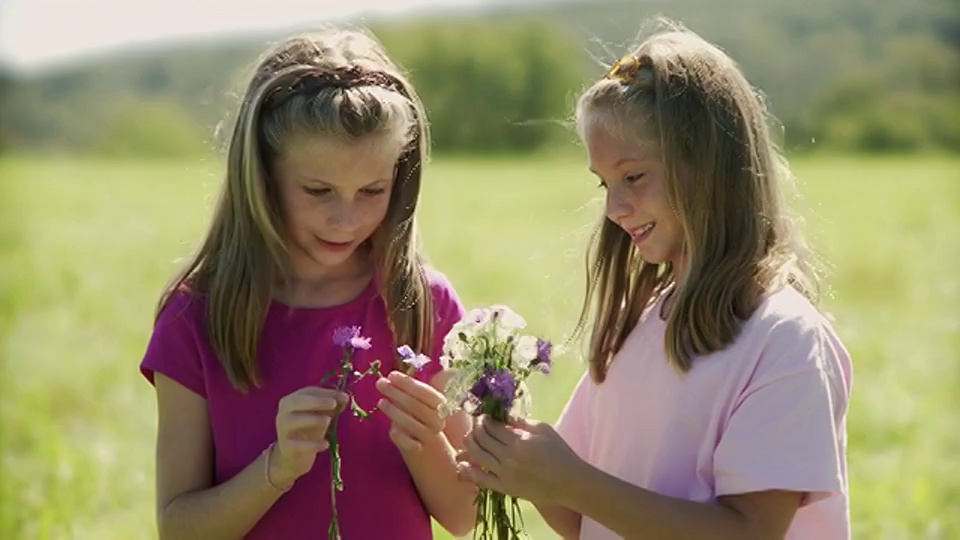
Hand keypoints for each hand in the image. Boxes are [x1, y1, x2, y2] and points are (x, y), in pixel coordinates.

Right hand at [272, 387, 347, 487]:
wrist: (293, 457)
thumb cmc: (308, 430)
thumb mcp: (320, 415)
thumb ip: (332, 405)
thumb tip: (345, 397)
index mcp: (291, 400)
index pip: (308, 391)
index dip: (325, 393)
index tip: (342, 396)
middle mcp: (283, 413)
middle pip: (296, 402)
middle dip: (316, 401)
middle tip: (333, 404)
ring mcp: (283, 430)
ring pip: (293, 421)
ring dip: (312, 419)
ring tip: (328, 420)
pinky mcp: (286, 447)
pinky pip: (298, 445)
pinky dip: (313, 444)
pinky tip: (326, 444)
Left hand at [376, 371, 445, 453]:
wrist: (435, 461)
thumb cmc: (424, 428)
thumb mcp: (423, 410)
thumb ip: (412, 396)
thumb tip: (391, 379)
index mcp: (442, 408)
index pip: (427, 393)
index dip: (409, 383)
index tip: (392, 375)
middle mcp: (438, 423)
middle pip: (419, 406)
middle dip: (398, 393)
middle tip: (380, 383)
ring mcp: (429, 439)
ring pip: (413, 424)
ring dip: (395, 412)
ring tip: (381, 402)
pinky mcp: (420, 454)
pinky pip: (410, 444)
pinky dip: (401, 436)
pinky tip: (391, 430)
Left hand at [457, 415, 582, 503]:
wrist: (569, 482)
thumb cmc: (560, 452)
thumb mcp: (543, 429)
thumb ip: (521, 421)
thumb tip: (503, 414)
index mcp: (519, 441)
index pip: (492, 426)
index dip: (484, 418)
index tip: (483, 415)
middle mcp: (509, 457)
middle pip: (481, 439)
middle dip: (475, 428)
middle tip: (476, 423)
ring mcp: (505, 474)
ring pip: (477, 456)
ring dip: (469, 443)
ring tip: (470, 437)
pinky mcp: (505, 488)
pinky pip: (481, 479)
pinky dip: (469, 470)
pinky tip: (462, 462)